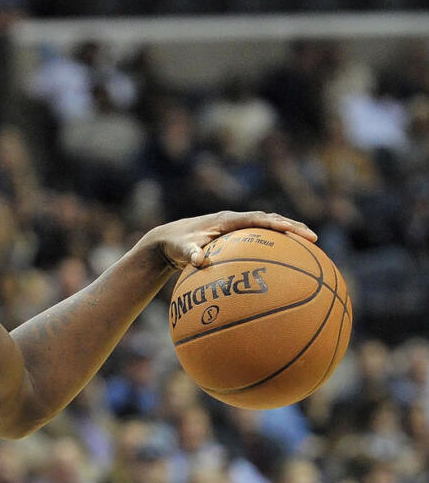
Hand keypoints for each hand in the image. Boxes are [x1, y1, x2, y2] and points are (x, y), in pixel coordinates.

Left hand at [138, 210, 316, 269]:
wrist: (169, 239)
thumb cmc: (176, 244)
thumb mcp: (182, 249)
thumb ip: (191, 253)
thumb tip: (200, 261)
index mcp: (227, 220)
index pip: (257, 219)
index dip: (275, 224)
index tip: (292, 230)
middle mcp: (236, 220)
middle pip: (271, 220)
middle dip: (293, 228)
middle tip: (313, 239)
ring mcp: (239, 228)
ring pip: (270, 228)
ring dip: (290, 235)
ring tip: (311, 247)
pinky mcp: (239, 237)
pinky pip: (262, 240)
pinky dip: (276, 247)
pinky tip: (289, 263)